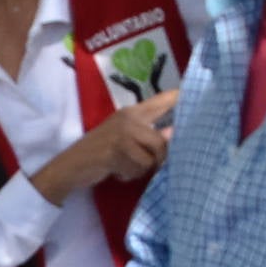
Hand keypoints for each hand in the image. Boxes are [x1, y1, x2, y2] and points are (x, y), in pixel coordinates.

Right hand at [42, 91, 176, 198]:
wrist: (71, 165)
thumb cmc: (100, 151)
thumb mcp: (125, 138)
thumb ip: (149, 135)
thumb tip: (175, 134)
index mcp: (131, 112)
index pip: (161, 101)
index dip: (179, 97)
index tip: (194, 92)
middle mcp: (128, 118)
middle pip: (162, 141)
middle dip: (159, 159)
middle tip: (146, 165)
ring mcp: (121, 134)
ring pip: (152, 157)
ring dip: (141, 168)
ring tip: (125, 167)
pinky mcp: (116, 151)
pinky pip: (138, 167)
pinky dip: (130, 175)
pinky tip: (117, 171)